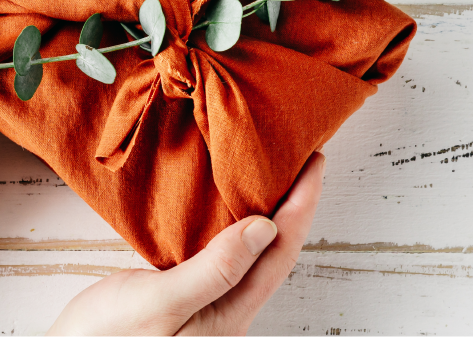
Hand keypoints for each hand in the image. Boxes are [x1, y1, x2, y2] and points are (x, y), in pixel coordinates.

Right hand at [48, 153, 324, 335]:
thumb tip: (264, 227)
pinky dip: (226, 223)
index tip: (312, 162)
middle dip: (291, 205)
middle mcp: (225, 311)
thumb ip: (214, 269)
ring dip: (262, 211)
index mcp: (229, 316)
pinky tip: (217, 205)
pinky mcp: (180, 296)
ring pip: (247, 252)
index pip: (280, 253)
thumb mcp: (160, 304)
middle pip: (273, 252)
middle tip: (297, 157)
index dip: (302, 206)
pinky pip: (218, 254)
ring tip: (265, 171)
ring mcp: (204, 305)